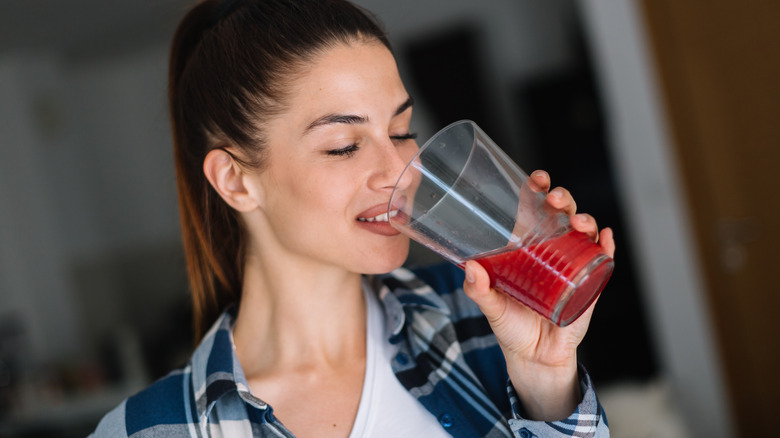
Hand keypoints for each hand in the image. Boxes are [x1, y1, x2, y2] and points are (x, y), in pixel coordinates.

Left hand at [462, 170, 614, 420]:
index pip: (534, 210)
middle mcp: (552, 250)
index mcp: (527, 247)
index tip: (535, 180)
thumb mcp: (491, 307)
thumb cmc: (511, 327)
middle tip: (555, 198)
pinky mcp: (589, 285)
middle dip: (563, 199)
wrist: (534, 358)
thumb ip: (479, 290)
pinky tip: (606, 237)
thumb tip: (472, 269)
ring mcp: (573, 265)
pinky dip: (607, 246)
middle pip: (562, 214)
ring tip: (579, 222)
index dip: (537, 190)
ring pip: (584, 232)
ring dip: (585, 220)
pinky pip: (603, 261)